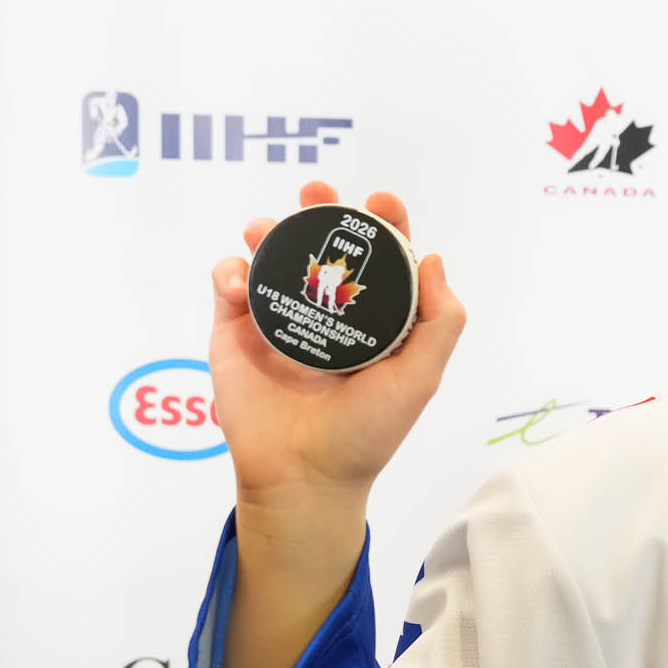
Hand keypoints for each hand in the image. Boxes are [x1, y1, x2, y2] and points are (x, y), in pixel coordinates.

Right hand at [210, 180, 465, 510]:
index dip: (383, 225)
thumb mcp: (420, 378)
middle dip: (321, 211)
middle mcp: (326, 313)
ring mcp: (279, 320)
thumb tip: (433, 259)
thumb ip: (439, 322)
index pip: (380, 261)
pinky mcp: (235, 333)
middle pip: (322, 247)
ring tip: (270, 227)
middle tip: (319, 193)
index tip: (382, 202)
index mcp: (372, 320)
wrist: (305, 474)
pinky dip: (231, 270)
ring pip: (271, 256)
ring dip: (271, 230)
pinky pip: (228, 284)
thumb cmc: (367, 432)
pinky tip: (242, 281)